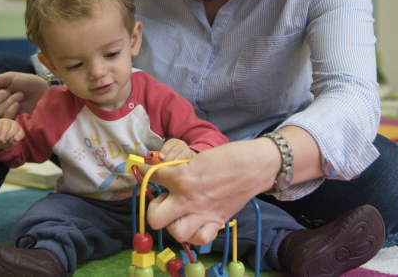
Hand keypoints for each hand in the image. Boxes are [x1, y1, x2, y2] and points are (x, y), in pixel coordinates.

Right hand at [0, 72, 49, 118]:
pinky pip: (4, 118)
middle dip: (0, 96)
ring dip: (10, 101)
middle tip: (12, 91)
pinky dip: (11, 109)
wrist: (44, 91)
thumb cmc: (29, 83)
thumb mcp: (11, 77)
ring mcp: (4, 114)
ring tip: (20, 96)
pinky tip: (19, 105)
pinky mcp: (12, 122)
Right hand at [0, 118, 24, 151]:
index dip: (19, 135)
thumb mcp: (9, 144)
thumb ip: (13, 142)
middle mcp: (13, 124)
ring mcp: (5, 121)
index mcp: (18, 130)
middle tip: (3, 141)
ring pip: (7, 124)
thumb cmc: (4, 142)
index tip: (15, 139)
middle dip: (9, 135)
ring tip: (0, 139)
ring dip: (4, 132)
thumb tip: (15, 139)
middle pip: (15, 127)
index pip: (21, 132)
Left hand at [144, 139, 281, 244]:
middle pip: (155, 217)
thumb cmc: (227, 156)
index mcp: (182, 177)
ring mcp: (203, 214)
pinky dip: (194, 233)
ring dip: (173, 224)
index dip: (144, 171)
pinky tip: (194, 222)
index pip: (152, 176)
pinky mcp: (216, 221)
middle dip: (154, 208)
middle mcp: (189, 199)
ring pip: (175, 233)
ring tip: (178, 213)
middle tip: (164, 200)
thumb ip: (179, 168)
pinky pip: (200, 239)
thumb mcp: (197, 157)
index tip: (142, 170)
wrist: (254, 165)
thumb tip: (162, 171)